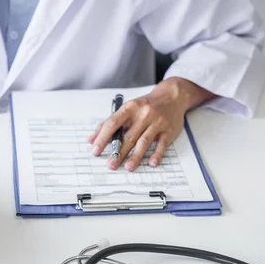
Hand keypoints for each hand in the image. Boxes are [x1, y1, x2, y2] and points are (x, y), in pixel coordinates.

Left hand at [88, 77, 215, 170]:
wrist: (172, 96)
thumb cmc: (146, 105)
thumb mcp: (127, 109)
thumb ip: (109, 123)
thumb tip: (91, 139)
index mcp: (130, 108)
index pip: (112, 123)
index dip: (102, 138)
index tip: (95, 150)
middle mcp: (144, 114)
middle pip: (128, 136)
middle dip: (118, 152)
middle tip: (111, 165)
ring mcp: (157, 122)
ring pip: (144, 141)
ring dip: (136, 156)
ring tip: (128, 168)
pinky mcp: (169, 130)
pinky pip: (162, 144)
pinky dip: (157, 154)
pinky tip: (151, 163)